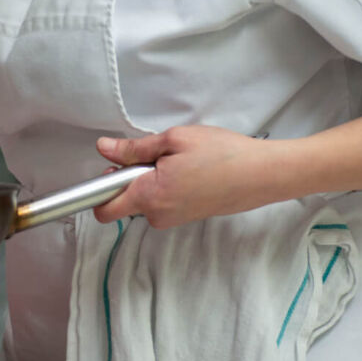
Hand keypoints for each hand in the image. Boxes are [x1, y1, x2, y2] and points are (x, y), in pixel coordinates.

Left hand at [90, 126, 274, 228]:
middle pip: (124, 200)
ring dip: (152, 179)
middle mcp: (158, 215)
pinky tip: (190, 171)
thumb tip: (104, 149)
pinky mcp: (186, 217)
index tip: (109, 168)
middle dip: (131, 177)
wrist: (262, 175)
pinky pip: (162, 201)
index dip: (99, 188)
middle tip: (158, 154)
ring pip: (144, 199)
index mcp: (150, 196)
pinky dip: (167, 185)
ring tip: (181, 161)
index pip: (104, 209)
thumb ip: (134, 149)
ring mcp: (173, 220)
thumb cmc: (222, 154)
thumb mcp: (173, 140)